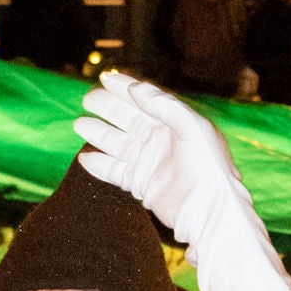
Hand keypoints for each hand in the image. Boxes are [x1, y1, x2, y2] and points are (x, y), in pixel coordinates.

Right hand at [74, 72, 290, 290]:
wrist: (210, 213)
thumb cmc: (209, 169)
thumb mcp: (192, 129)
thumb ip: (166, 106)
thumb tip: (136, 87)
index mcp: (178, 124)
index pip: (148, 100)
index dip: (127, 87)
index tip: (105, 77)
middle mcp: (164, 141)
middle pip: (129, 119)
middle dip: (108, 108)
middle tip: (88, 99)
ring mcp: (152, 163)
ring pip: (119, 144)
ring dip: (99, 133)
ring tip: (80, 124)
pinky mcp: (142, 185)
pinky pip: (115, 171)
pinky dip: (100, 165)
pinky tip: (85, 158)